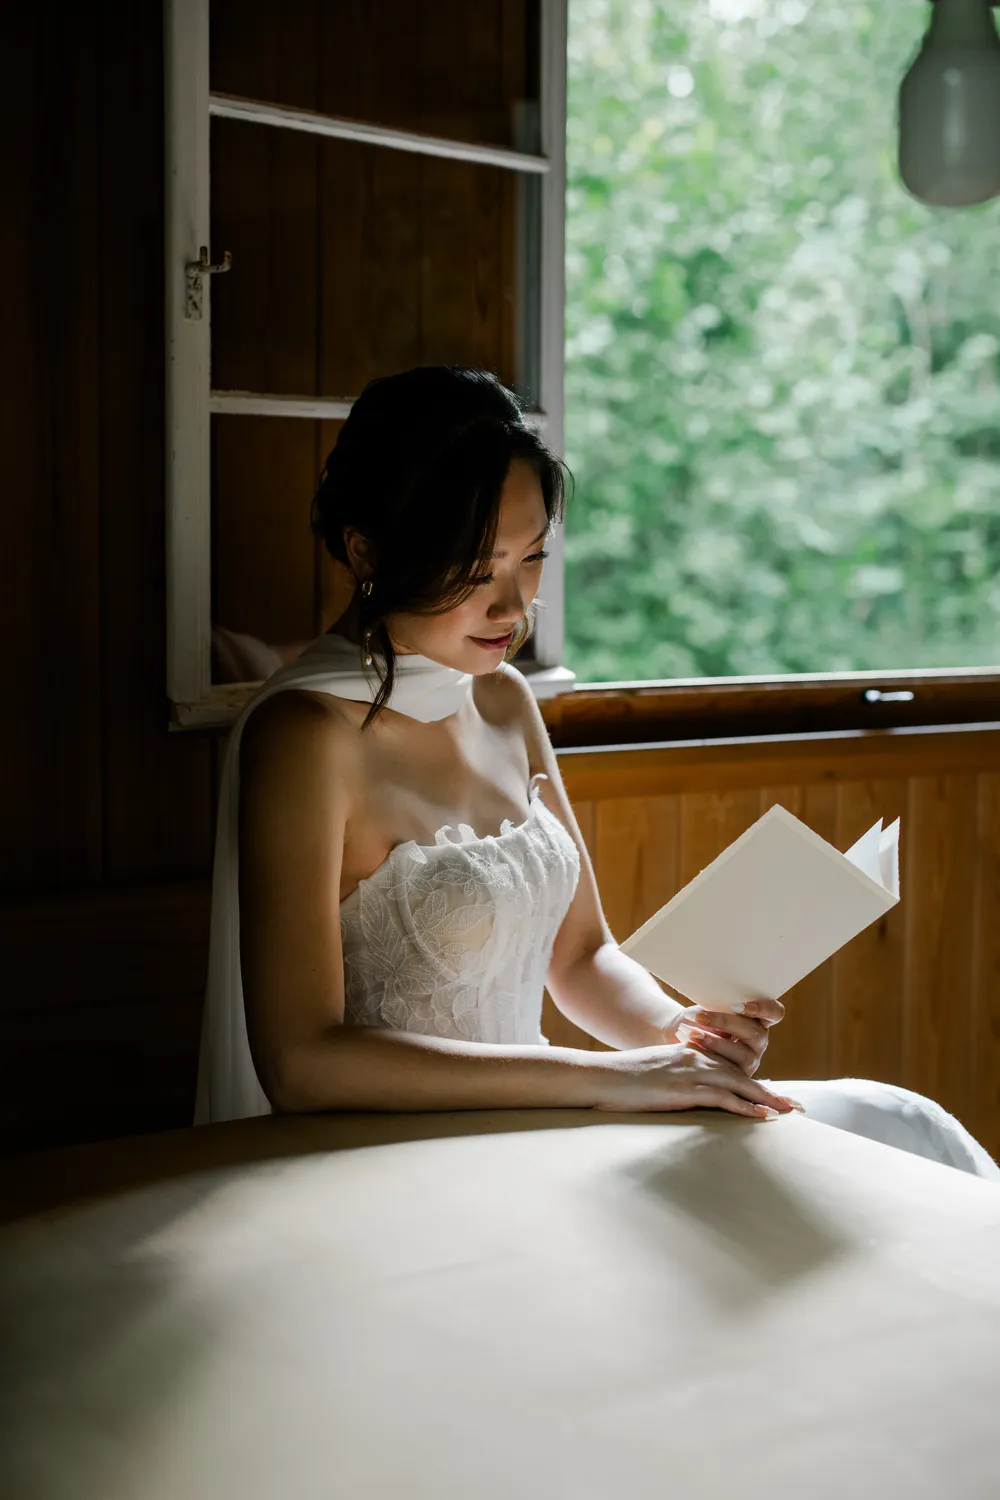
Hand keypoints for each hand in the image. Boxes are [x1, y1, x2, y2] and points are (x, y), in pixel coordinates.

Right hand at [589, 1041, 802, 1117]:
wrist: (600, 1076)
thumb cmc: (620, 1081)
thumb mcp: (653, 1076)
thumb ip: (675, 1082)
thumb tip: (685, 1098)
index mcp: (689, 1055)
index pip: (730, 1068)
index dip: (754, 1084)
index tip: (774, 1096)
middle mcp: (696, 1059)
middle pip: (742, 1075)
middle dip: (770, 1092)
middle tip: (795, 1107)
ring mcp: (691, 1073)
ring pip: (739, 1085)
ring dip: (767, 1099)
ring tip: (788, 1113)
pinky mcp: (685, 1088)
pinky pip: (723, 1097)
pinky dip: (746, 1106)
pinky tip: (762, 1116)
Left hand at [668, 998, 784, 1076]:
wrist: (681, 1036)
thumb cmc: (698, 1017)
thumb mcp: (709, 1007)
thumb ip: (719, 1004)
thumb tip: (716, 1001)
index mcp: (758, 1018)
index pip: (775, 1012)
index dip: (764, 1008)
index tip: (739, 1006)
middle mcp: (758, 1039)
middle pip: (755, 1032)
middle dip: (726, 1023)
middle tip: (701, 1017)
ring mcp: (751, 1059)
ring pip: (743, 1054)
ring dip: (716, 1043)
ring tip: (693, 1034)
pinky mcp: (738, 1077)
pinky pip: (730, 1071)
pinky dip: (709, 1057)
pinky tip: (692, 1048)